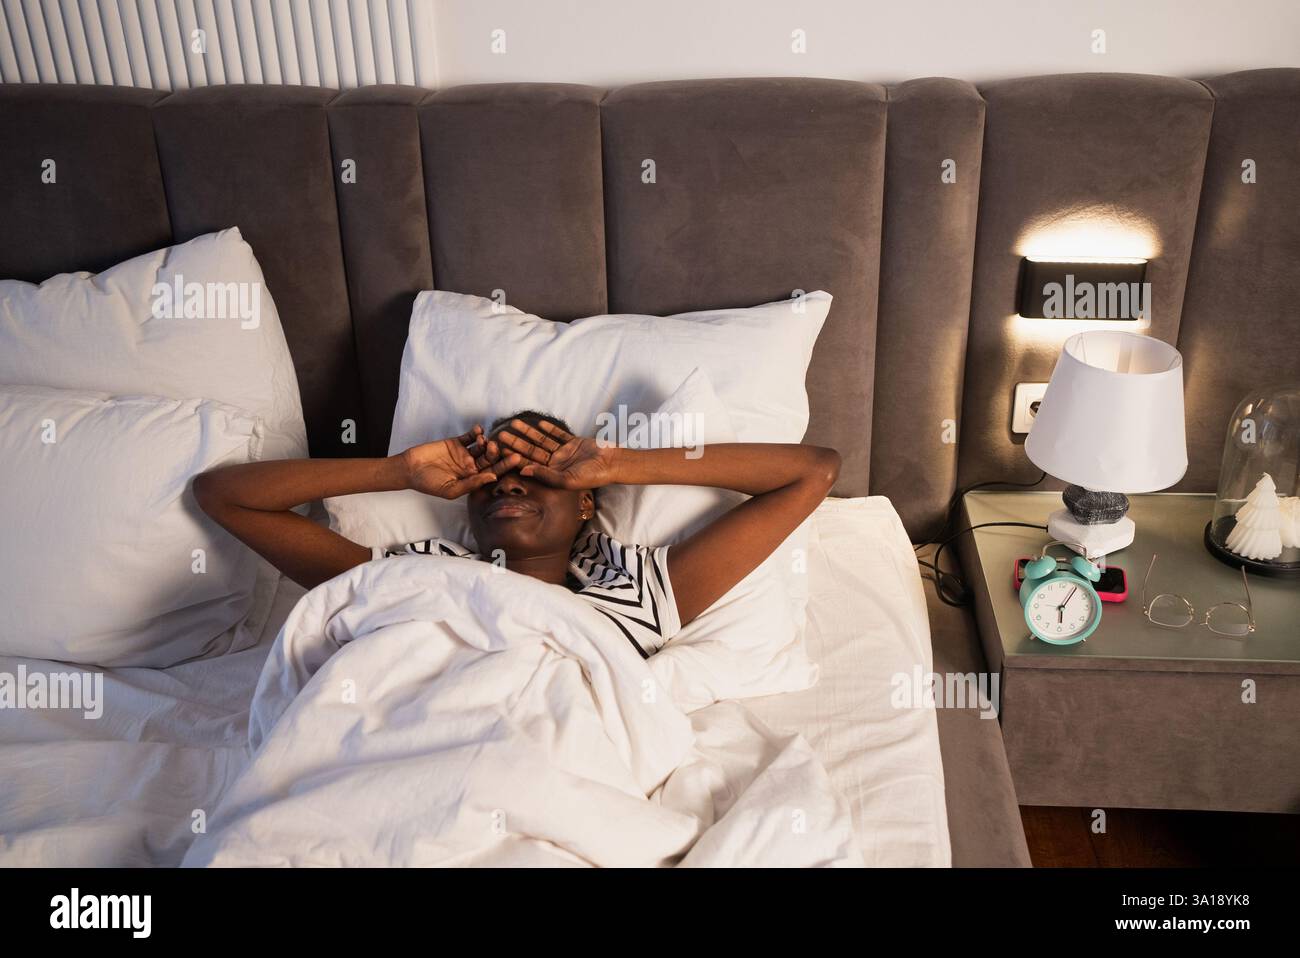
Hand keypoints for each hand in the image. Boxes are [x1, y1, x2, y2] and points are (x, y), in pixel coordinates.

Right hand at [401, 427, 520, 499]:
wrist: (410, 469)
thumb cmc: (429, 483)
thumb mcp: (450, 489)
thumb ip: (471, 483)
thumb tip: (493, 477)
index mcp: (473, 479)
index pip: (493, 472)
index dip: (505, 465)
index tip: (516, 459)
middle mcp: (471, 466)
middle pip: (490, 458)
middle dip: (497, 452)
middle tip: (501, 446)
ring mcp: (464, 453)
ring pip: (481, 446)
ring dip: (486, 442)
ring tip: (485, 440)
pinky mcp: (456, 442)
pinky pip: (469, 436)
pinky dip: (476, 432)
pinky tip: (479, 430)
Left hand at [495, 418, 616, 489]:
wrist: (612, 464)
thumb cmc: (592, 476)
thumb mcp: (567, 479)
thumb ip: (546, 475)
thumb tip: (524, 471)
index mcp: (552, 475)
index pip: (529, 465)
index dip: (514, 458)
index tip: (501, 451)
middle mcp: (555, 464)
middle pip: (531, 451)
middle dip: (516, 443)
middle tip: (500, 434)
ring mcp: (563, 452)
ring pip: (541, 441)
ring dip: (528, 432)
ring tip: (514, 423)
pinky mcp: (573, 443)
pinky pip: (558, 434)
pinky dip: (548, 428)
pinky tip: (536, 422)